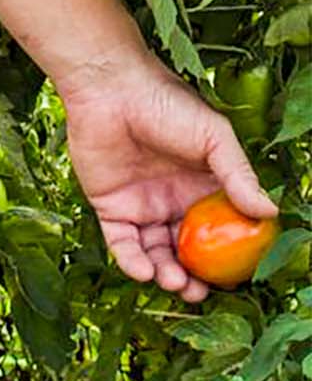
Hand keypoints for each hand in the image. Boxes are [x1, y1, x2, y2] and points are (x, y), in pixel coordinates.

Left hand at [56, 50, 278, 301]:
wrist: (110, 88)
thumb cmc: (165, 104)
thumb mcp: (213, 137)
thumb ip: (238, 175)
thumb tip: (270, 212)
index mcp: (203, 189)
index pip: (221, 233)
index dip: (229, 259)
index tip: (237, 279)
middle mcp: (174, 202)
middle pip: (189, 252)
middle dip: (197, 277)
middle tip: (202, 293)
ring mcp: (142, 205)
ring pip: (157, 253)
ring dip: (167, 275)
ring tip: (178, 284)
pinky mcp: (111, 206)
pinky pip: (122, 243)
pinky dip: (132, 262)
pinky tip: (146, 272)